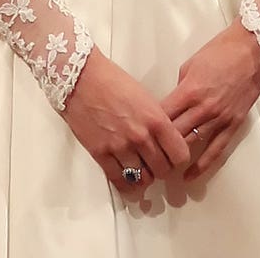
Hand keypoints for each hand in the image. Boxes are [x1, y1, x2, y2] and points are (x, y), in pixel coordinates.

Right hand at [62, 48, 190, 193]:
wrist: (79, 76)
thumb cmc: (109, 79)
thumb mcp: (143, 96)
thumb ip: (156, 121)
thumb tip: (162, 140)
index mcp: (155, 119)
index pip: (180, 155)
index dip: (177, 158)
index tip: (173, 157)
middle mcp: (140, 136)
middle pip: (163, 170)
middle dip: (161, 168)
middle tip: (155, 162)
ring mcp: (120, 146)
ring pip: (143, 178)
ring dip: (144, 175)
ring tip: (140, 168)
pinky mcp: (100, 152)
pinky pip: (120, 181)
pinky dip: (126, 184)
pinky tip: (127, 178)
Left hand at [159, 19, 259, 181]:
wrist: (250, 52)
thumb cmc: (218, 53)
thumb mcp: (189, 66)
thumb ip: (180, 87)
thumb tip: (173, 103)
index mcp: (188, 91)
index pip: (163, 114)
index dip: (149, 124)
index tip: (138, 131)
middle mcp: (202, 109)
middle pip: (174, 132)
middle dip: (158, 142)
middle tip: (144, 151)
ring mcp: (219, 119)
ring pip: (192, 143)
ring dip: (176, 155)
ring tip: (160, 166)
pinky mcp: (233, 126)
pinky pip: (216, 150)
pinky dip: (202, 165)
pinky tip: (190, 175)